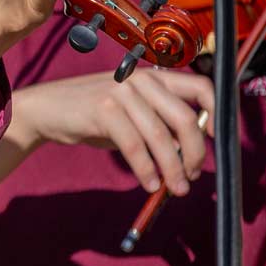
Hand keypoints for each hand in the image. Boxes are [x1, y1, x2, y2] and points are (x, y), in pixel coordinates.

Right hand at [16, 67, 214, 194]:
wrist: (48, 109)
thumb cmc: (94, 114)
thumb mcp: (132, 113)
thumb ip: (160, 124)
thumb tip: (189, 153)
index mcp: (153, 77)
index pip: (201, 86)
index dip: (217, 113)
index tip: (217, 140)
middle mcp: (141, 80)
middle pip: (185, 118)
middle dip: (195, 153)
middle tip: (193, 176)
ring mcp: (121, 92)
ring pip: (161, 137)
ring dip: (172, 169)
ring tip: (174, 189)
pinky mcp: (103, 110)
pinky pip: (135, 147)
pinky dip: (145, 170)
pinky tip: (148, 183)